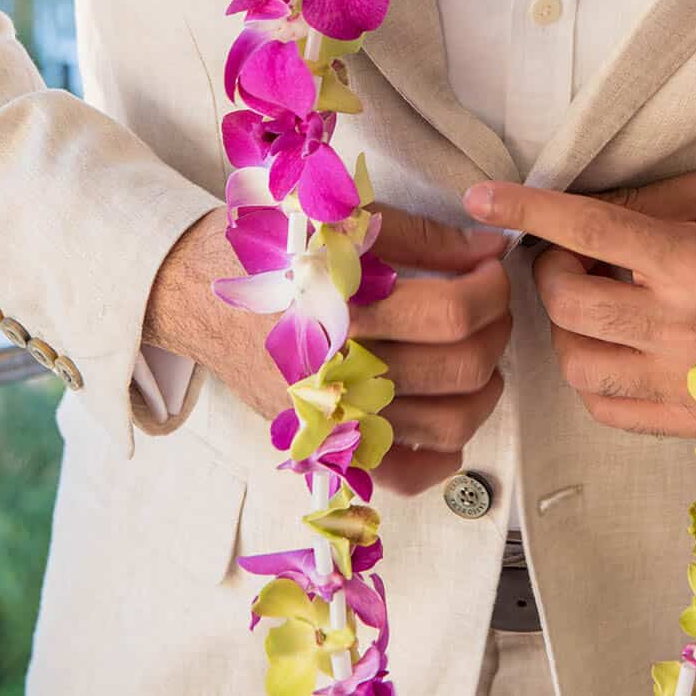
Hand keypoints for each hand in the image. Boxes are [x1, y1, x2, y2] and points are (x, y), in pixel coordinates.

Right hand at [146, 203, 512, 497]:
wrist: (199, 293)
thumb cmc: (273, 251)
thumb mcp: (344, 221)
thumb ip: (423, 237)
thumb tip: (489, 250)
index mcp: (340, 309)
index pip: (453, 313)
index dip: (491, 287)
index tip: (489, 266)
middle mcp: (338, 373)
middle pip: (461, 369)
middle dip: (496, 327)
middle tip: (490, 300)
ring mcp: (334, 420)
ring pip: (450, 425)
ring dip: (485, 386)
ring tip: (478, 347)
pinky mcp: (328, 449)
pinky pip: (406, 475)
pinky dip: (444, 452)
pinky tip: (448, 408)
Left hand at [462, 168, 695, 439]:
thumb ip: (642, 200)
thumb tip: (569, 209)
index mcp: (694, 262)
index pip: (590, 229)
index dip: (529, 210)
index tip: (481, 198)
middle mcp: (686, 328)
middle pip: (569, 303)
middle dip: (551, 271)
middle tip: (569, 253)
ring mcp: (685, 385)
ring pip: (575, 362)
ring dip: (565, 326)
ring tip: (591, 298)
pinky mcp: (688, 422)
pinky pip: (603, 405)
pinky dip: (588, 372)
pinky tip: (610, 342)